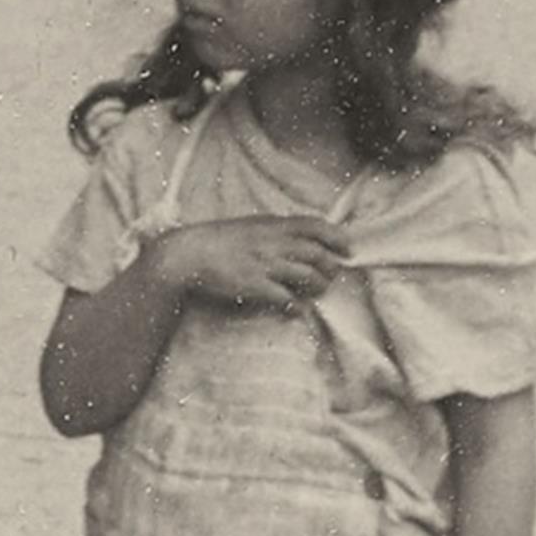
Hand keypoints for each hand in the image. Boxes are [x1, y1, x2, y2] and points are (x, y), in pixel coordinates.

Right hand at [154, 214, 350, 315]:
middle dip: (330, 268)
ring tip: (316, 292)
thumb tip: (298, 239)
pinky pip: (287, 298)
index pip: (316, 226)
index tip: (347, 250)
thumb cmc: (218, 240)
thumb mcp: (250, 226)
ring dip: (318, 286)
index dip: (337, 238)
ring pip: (308, 276)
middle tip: (330, 276)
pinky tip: (295, 310)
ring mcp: (266, 265)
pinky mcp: (255, 286)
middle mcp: (274, 243)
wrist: (188, 254)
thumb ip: (275, 231)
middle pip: (318, 254)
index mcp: (273, 225)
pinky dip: (296, 306)